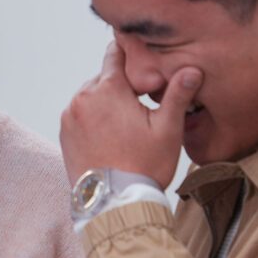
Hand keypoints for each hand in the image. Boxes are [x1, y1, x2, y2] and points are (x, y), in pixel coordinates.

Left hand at [60, 42, 202, 187]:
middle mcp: (83, 98)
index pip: (115, 54)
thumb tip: (192, 69)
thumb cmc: (144, 167)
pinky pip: (80, 115)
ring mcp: (70, 116)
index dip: (130, 54)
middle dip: (121, 86)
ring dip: (106, 102)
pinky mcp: (64, 133)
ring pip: (91, 96)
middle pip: (105, 78)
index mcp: (108, 89)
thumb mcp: (168, 130)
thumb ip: (178, 95)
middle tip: (140, 102)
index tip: (141, 58)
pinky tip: (111, 135)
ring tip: (126, 124)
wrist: (115, 204)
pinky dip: (93, 118)